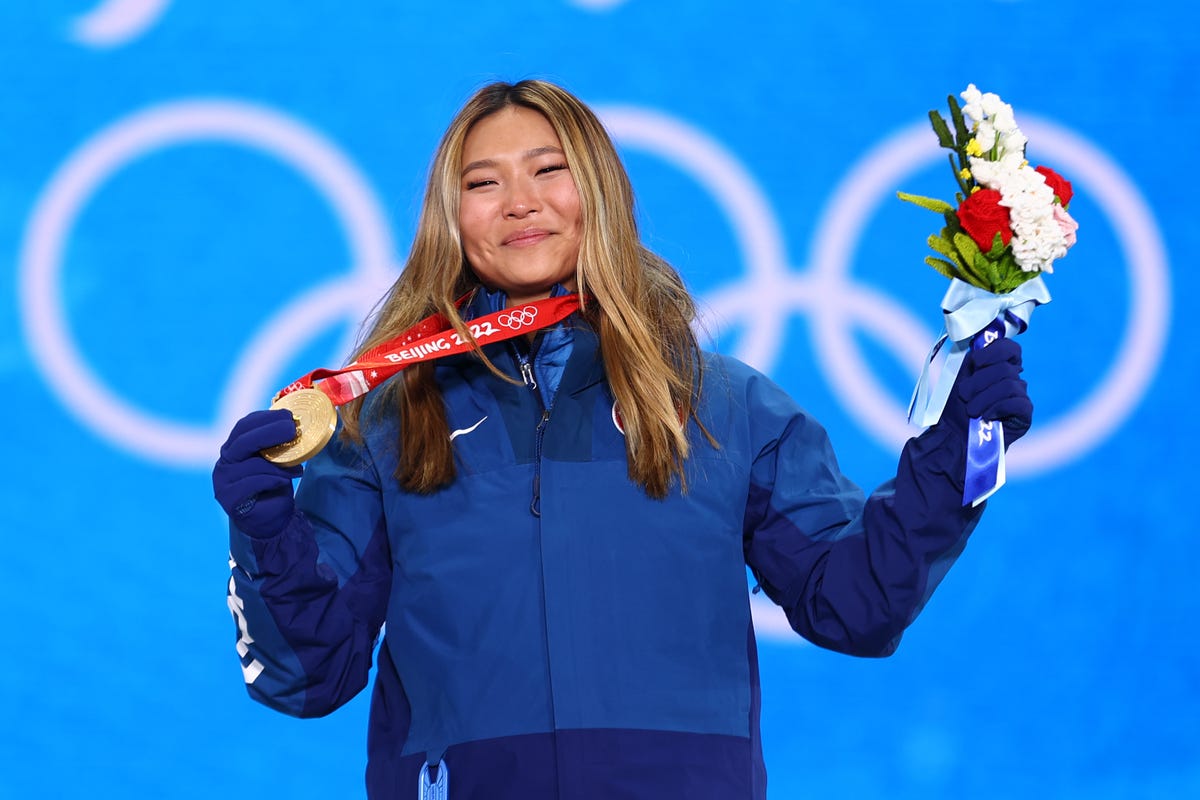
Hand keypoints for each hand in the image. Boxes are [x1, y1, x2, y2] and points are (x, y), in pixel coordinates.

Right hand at [213, 409, 303, 537]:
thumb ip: (277, 444)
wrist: (272, 519)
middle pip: (244, 441)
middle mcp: (224, 462)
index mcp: (233, 448)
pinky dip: (272, 479)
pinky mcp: (229, 498)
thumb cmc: (274, 485)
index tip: (288, 416)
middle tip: (292, 429)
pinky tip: (284, 481)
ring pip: (252, 463)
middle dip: (270, 432)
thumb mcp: (277, 459)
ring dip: (278, 464)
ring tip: (296, 468)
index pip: (244, 426)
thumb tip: (296, 424)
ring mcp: (223, 480)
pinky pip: (253, 483)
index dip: (265, 418)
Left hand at [942, 337, 1032, 445]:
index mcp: (999, 367)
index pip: (1010, 349)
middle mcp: (1013, 380)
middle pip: (1005, 369)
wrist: (953, 436)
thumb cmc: (955, 407)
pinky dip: (996, 408)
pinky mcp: (1025, 415)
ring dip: (983, 398)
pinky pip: (1017, 402)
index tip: (977, 362)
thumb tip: (982, 339)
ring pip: (1008, 385)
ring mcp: (1021, 397)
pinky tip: (986, 417)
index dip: (995, 351)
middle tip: (964, 395)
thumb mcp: (960, 376)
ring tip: (972, 411)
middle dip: (979, 382)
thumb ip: (974, 358)